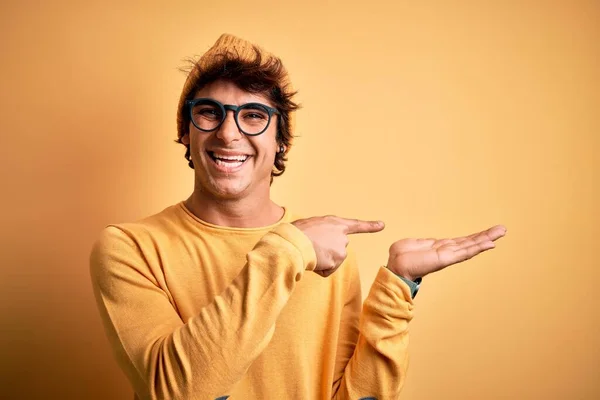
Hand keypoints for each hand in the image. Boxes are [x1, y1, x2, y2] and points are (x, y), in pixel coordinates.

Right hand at [292, 216, 384, 276]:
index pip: (357, 225)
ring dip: (323, 261)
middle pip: (339, 249)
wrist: (294, 242)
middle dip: (327, 252)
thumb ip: (324, 232)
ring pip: (333, 261)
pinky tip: (313, 261)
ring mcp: (341, 249)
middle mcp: (342, 235)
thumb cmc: (296, 233)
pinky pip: (327, 270)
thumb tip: (323, 245)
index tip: (382, 225)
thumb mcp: (313, 225)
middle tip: (312, 247)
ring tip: (311, 252)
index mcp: (336, 223)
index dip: (370, 225)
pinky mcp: (337, 260)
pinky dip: (320, 269)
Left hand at [387, 225, 506, 280]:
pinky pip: (465, 252)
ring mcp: (448, 255)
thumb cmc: (401, 256)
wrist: (396, 267)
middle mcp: (447, 251)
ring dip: (487, 239)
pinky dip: (478, 247)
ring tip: (501, 232)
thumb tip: (427, 242)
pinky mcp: (446, 259)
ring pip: (471, 246)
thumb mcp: (413, 244)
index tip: (488, 232)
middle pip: (470, 242)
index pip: (461, 241)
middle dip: (486, 236)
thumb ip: (423, 242)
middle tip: (502, 229)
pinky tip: (490, 244)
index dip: (474, 237)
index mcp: (440, 247)